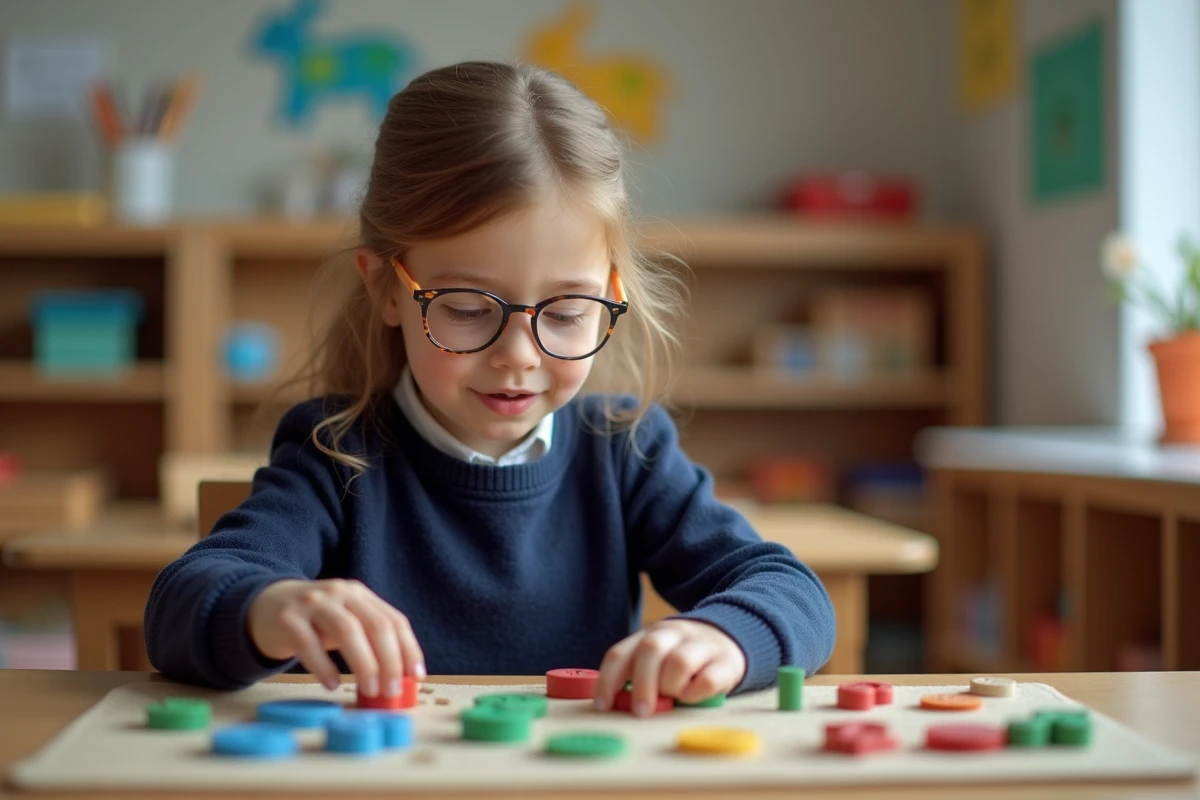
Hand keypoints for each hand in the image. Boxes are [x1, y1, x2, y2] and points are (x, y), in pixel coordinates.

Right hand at [247, 578, 424, 694]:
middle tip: (392, 691)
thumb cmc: (314, 621)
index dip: (408, 648)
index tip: (416, 676)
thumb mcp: (344, 621)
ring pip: (346, 630)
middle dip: (389, 660)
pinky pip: (309, 643)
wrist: (264, 605)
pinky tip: (333, 685)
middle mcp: (340, 593)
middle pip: (375, 625)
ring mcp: (313, 603)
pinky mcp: (288, 619)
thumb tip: (397, 678)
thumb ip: (368, 641)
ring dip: (363, 664)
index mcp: (360, 594)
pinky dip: (324, 667)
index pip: (394, 620)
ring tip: (370, 690)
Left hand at [593, 619, 746, 715]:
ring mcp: (700, 644)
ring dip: (672, 686)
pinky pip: (708, 679)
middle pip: (650, 649)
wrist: (729, 639)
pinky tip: (694, 697)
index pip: (620, 653)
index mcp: (649, 635)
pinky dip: (696, 693)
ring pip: (679, 661)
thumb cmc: (682, 661)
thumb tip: (617, 703)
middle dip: (642, 684)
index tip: (603, 706)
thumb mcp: (657, 661)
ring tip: (675, 696)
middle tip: (641, 712)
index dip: (608, 680)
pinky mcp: (725, 661)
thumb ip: (638, 676)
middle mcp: (673, 634)